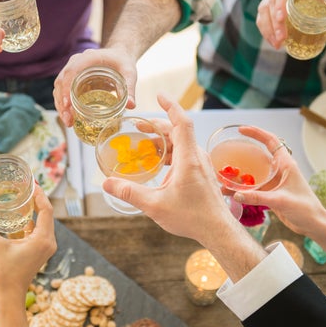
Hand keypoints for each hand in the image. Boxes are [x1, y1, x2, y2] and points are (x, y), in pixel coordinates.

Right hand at [0, 185, 56, 298]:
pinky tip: (20, 216)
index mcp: (42, 239)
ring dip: (34, 210)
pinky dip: (31, 221)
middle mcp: (48, 242)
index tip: (32, 183)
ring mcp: (45, 247)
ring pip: (43, 222)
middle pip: (47, 214)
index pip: (46, 210)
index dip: (40, 195)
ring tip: (23, 197)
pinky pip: (39, 231)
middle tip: (26, 186)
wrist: (9, 296)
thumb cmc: (4, 273)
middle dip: (37, 200)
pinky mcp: (40, 251)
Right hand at [53, 48, 137, 126]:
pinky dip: (64, 105)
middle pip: (61, 82)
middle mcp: (76, 63)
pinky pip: (63, 92)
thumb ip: (130, 87)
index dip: (66, 88)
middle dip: (62, 102)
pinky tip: (70, 118)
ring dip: (61, 106)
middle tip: (69, 120)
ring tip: (69, 122)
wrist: (118, 56)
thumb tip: (131, 106)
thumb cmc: (122, 62)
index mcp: (88, 58)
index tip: (68, 104)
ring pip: (59, 88)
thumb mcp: (129, 72)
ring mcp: (72, 71)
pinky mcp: (72, 80)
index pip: (71, 71)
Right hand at [102, 95, 233, 246]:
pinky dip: (171, 153)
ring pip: (182, 144)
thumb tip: (107, 183)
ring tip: (145, 146)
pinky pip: (185, 155)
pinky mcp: (202, 173)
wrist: (218, 230)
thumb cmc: (192, 217)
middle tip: (139, 127)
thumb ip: (130, 193)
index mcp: (188, 159)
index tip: (159, 95)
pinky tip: (159, 164)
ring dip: (163, 141)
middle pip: (178, 131)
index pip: (181, 122)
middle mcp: (197, 157)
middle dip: (158, 126)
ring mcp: (202, 165)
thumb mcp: (155, 205)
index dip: (170, 106)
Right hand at [232, 126, 325, 236]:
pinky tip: (231, 192)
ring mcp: (275, 182)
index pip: (271, 141)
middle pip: (260, 155)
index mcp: (286, 164)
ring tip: (225, 174)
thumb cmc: (305, 209)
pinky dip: (242, 188)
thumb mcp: (281, 201)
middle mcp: (280, 170)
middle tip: (228, 152)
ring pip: (254, 172)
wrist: (313, 225)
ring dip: (241, 173)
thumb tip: (236, 194)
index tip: (241, 130)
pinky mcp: (271, 193)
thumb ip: (258, 197)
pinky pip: (253, 186)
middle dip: (244, 152)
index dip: (256, 133)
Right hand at [256, 0, 325, 48]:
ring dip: (268, 29)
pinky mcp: (269, 8)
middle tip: (282, 39)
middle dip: (274, 22)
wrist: (320, 2)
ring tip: (278, 44)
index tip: (282, 18)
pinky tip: (273, 43)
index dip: (281, 1)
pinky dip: (265, 32)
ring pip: (264, 10)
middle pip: (272, 1)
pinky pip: (261, 18)